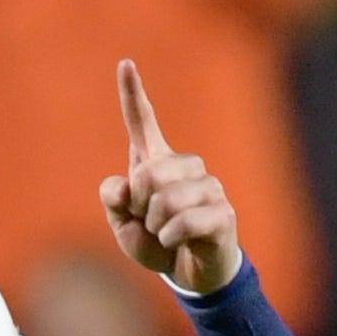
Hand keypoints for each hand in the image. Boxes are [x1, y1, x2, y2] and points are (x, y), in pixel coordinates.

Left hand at [97, 60, 240, 298]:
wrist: (191, 273)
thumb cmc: (157, 243)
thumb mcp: (124, 226)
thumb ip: (114, 203)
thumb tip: (121, 186)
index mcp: (157, 162)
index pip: (143, 123)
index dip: (132, 94)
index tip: (124, 63)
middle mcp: (185, 166)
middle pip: (148, 172)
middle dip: (139, 205)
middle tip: (148, 221)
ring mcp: (208, 186)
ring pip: (165, 200)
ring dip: (155, 226)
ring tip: (165, 234)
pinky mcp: (222, 212)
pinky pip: (183, 223)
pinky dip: (170, 239)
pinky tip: (176, 242)